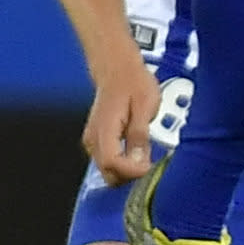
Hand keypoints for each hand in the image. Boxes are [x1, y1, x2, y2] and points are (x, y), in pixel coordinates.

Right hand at [79, 61, 157, 184]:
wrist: (117, 69)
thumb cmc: (132, 83)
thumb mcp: (144, 105)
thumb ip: (139, 134)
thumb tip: (140, 161)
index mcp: (104, 128)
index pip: (111, 162)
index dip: (131, 171)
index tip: (149, 168)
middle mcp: (93, 139)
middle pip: (108, 173)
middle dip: (130, 176)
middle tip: (150, 166)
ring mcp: (93, 141)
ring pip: (108, 171)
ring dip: (127, 171)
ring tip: (146, 158)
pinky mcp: (97, 142)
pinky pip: (109, 162)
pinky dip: (123, 165)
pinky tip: (137, 154)